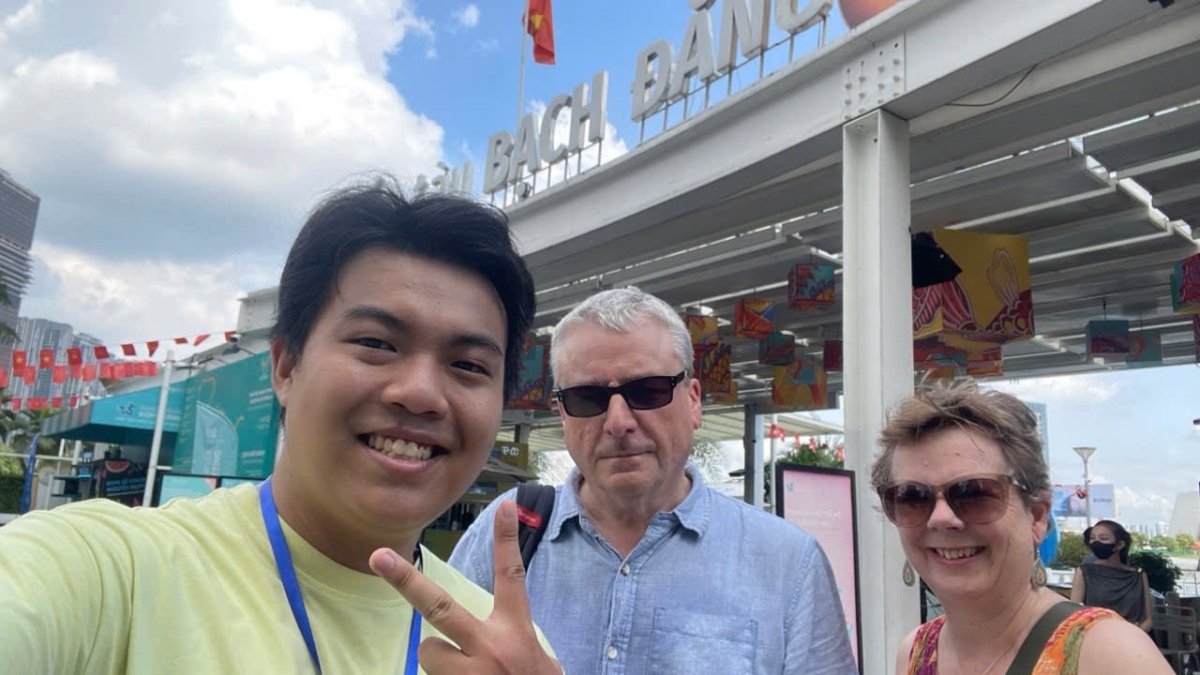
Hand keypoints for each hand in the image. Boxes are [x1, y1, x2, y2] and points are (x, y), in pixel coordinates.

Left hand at [369, 501, 561, 674]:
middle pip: (441, 607)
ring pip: (430, 652)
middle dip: (405, 581)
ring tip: (466, 674)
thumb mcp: (535, 657)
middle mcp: (492, 648)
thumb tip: (478, 630)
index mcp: (517, 632)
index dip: (508, 539)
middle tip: (377, 556)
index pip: (512, 576)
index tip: (506, 504)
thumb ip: (510, 637)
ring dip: (440, 660)